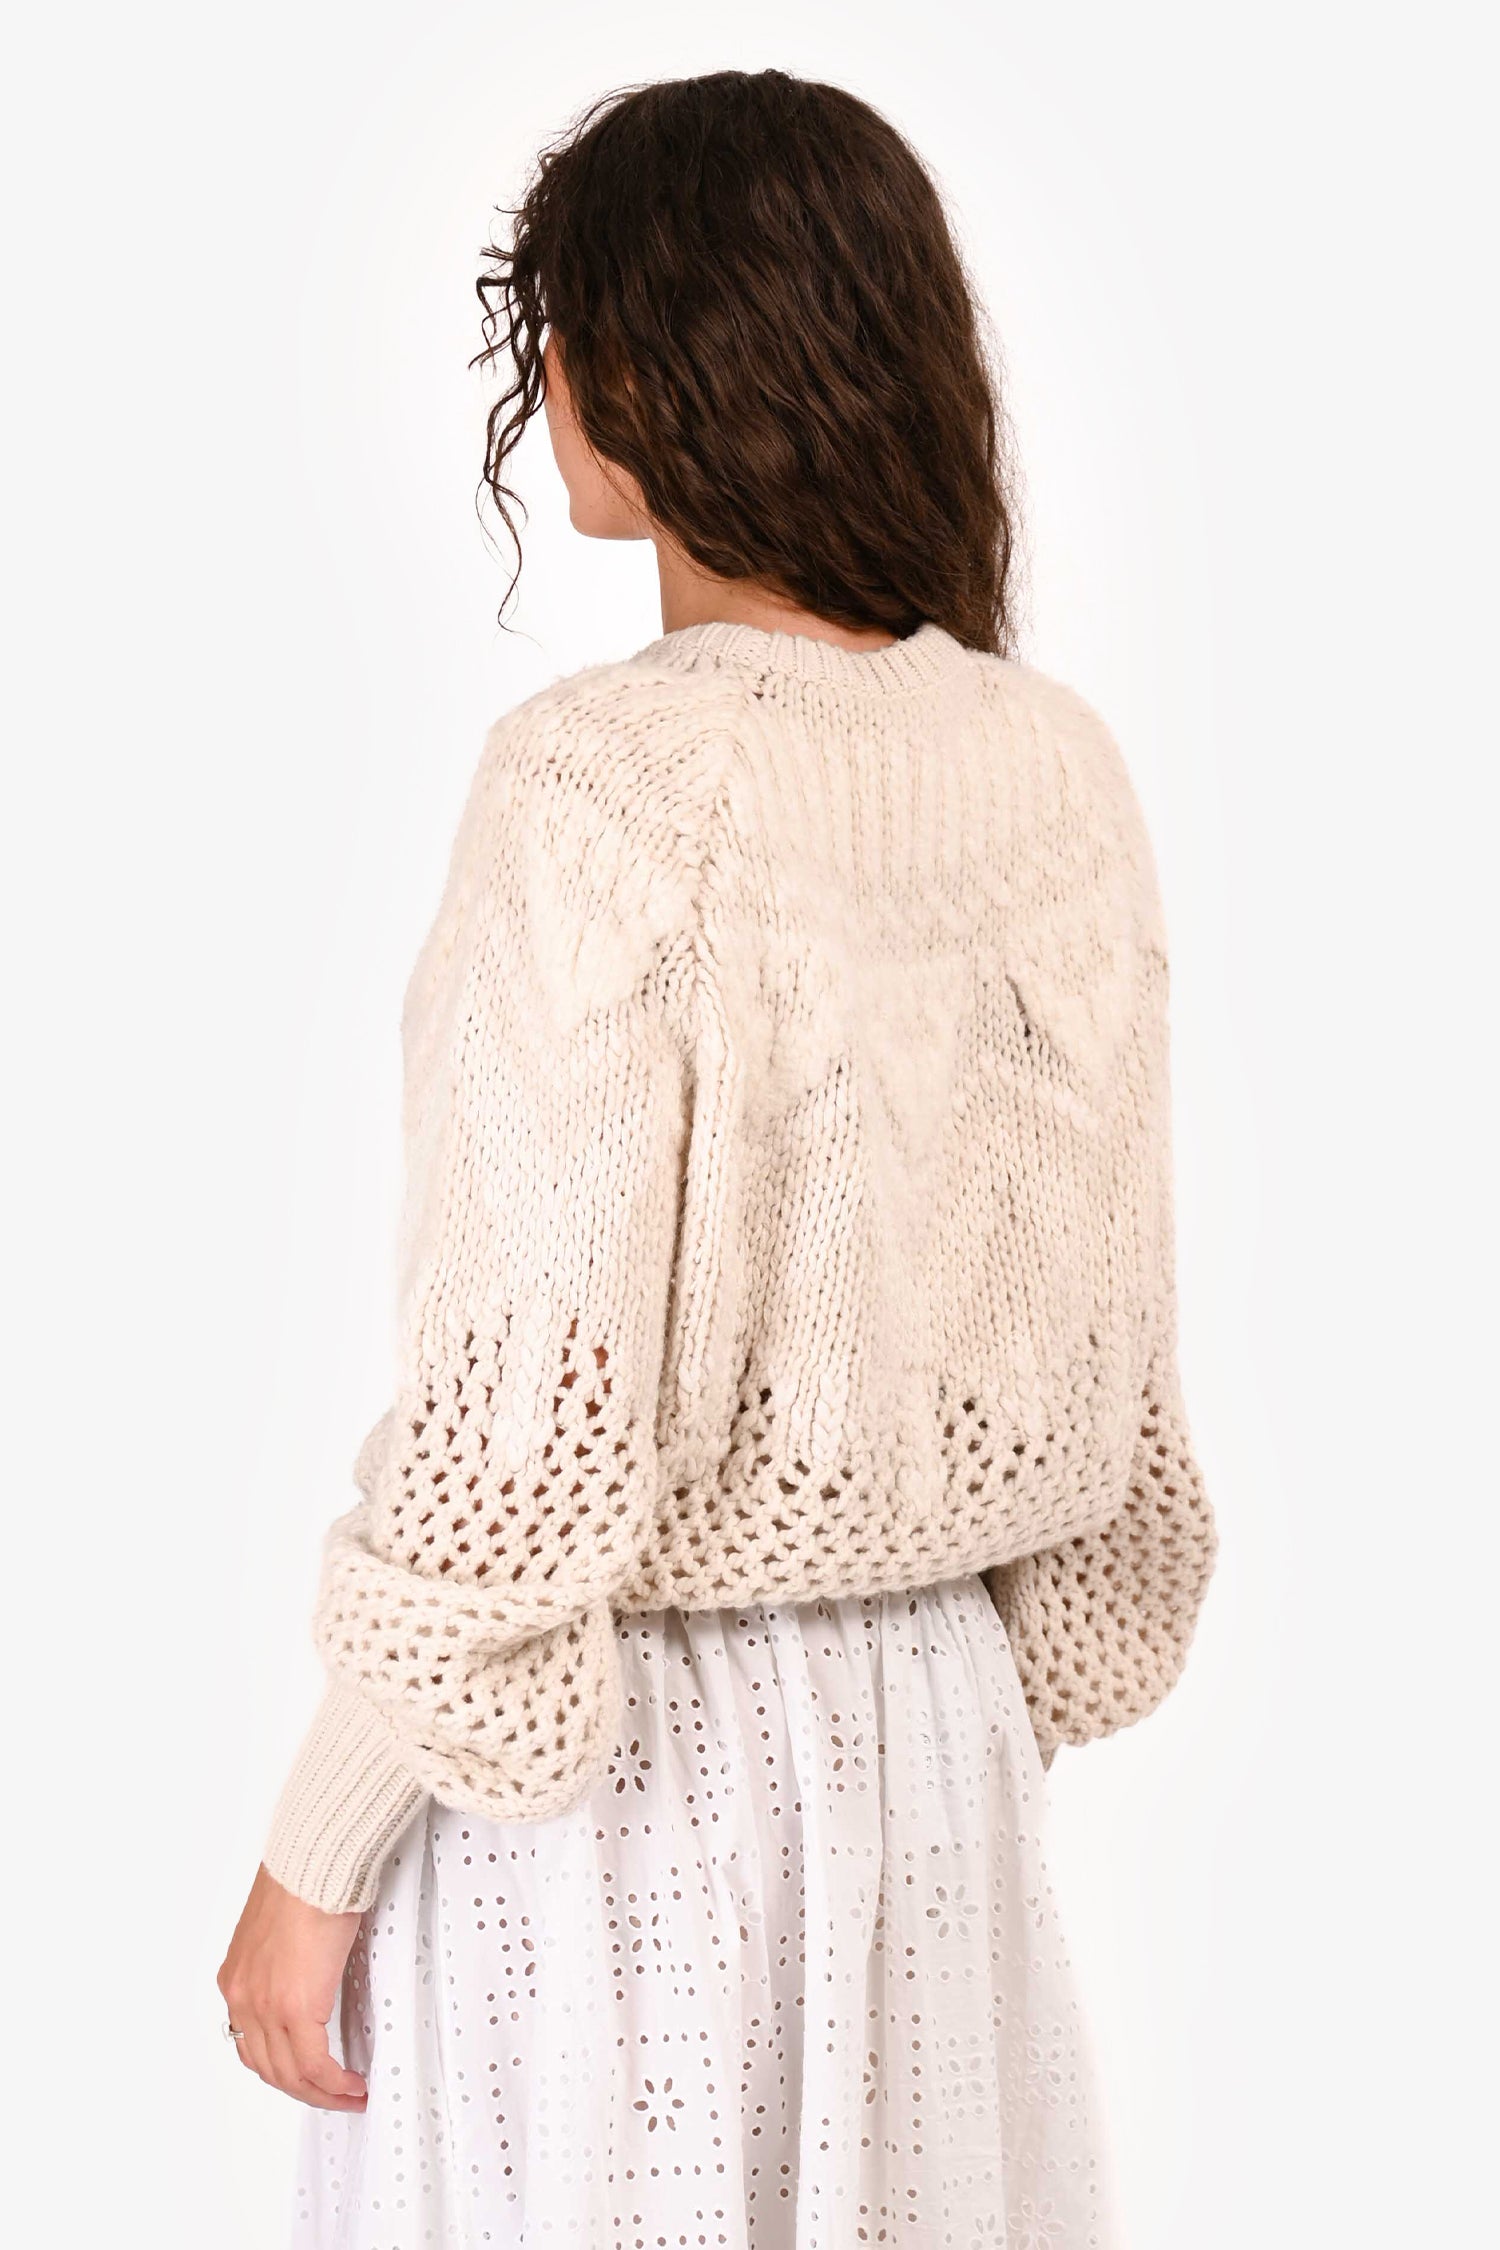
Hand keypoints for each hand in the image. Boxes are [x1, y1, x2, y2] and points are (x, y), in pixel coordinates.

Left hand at [217, 1863, 367, 2109]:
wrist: (315, 1863)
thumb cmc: (306, 1879)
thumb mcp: (280, 1929)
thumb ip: (284, 1960)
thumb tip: (308, 1971)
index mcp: (237, 1979)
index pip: (251, 2042)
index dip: (281, 2067)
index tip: (306, 2074)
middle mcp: (243, 1998)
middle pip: (268, 2068)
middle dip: (303, 2090)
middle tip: (331, 2095)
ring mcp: (265, 2006)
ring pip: (289, 2074)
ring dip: (321, 2093)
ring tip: (347, 2095)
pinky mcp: (295, 2007)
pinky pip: (313, 2065)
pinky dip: (333, 2083)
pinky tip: (351, 2084)